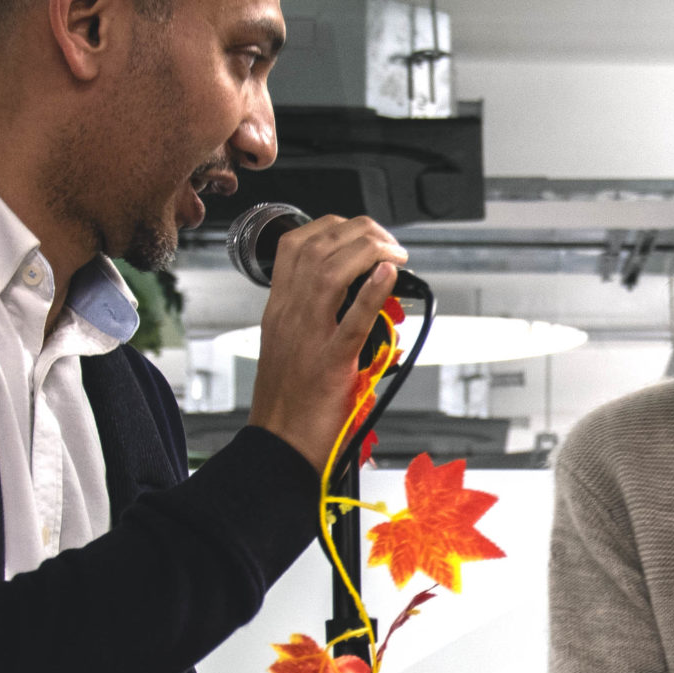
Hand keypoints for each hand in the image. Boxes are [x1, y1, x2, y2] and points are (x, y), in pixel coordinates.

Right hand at [247, 212, 409, 467]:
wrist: (278, 446)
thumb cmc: (289, 403)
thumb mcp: (292, 345)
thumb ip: (317, 315)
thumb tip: (357, 294)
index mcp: (279, 309)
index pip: (294, 244)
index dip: (332, 226)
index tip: (360, 233)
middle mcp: (289, 315)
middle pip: (317, 246)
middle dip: (360, 231)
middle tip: (389, 243)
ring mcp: (308, 337)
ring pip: (330, 271)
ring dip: (369, 252)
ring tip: (395, 254)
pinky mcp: (329, 364)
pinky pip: (351, 320)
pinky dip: (372, 293)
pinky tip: (389, 276)